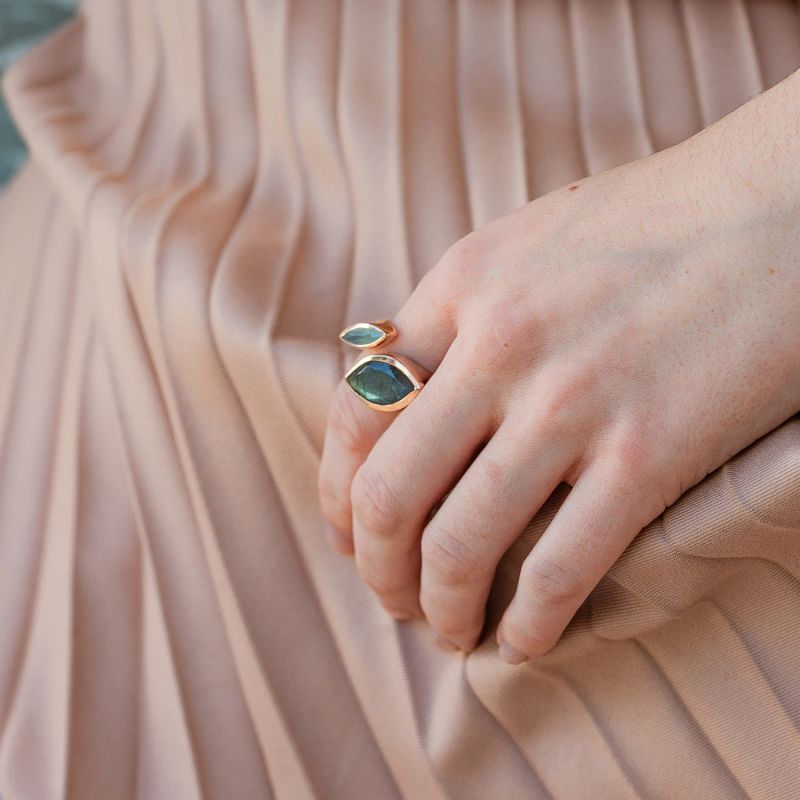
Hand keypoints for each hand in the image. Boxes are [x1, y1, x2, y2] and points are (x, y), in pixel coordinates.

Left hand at [318, 68, 799, 662]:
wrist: (781, 202)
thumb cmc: (653, 224)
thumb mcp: (525, 243)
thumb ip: (457, 314)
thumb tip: (401, 396)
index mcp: (460, 286)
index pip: (352, 414)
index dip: (337, 495)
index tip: (352, 536)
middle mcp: (499, 344)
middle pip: (388, 492)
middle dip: (376, 568)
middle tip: (394, 599)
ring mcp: (571, 400)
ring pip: (459, 545)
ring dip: (441, 609)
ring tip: (451, 630)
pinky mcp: (649, 451)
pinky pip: (559, 569)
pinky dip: (529, 624)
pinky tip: (525, 639)